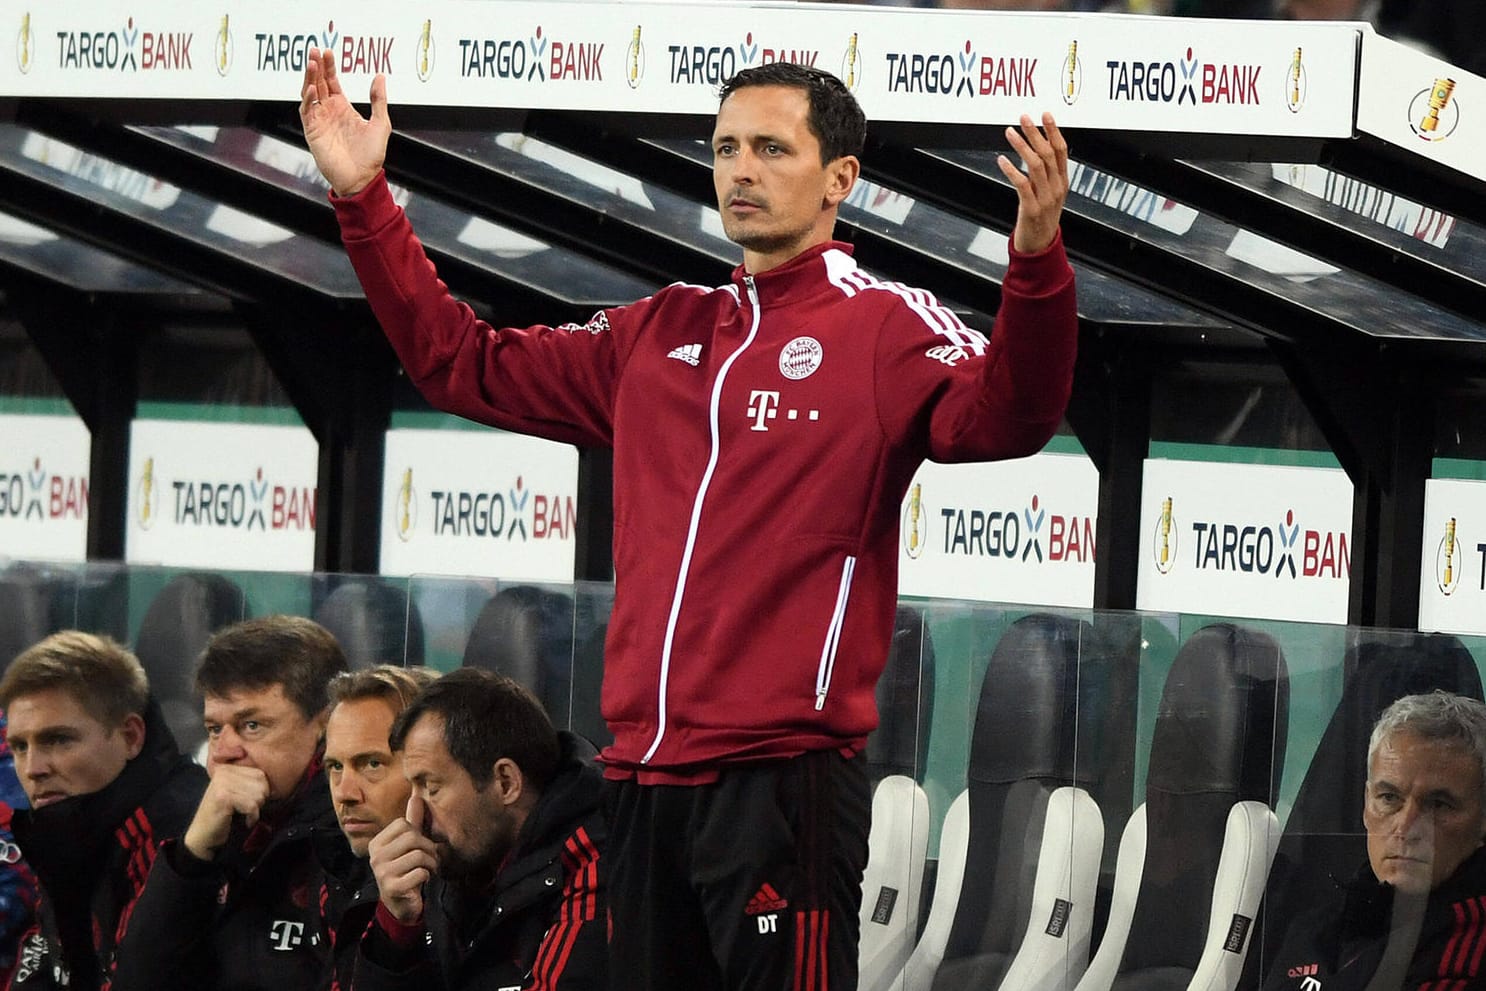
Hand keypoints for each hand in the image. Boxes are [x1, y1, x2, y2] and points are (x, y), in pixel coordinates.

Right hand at [183, 764, 269, 859]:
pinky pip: (251, 806)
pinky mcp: (223, 797)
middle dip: (259, 800)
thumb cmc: (223, 816)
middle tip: (245, 810)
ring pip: (258, 795)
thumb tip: (275, 780)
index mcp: (228, 767)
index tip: (248, 802)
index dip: (261, 792)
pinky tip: (243, 820)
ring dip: (254, 810)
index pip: (260, 774)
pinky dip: (251, 817)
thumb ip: (250, 782)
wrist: (203, 837)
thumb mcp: (236, 792)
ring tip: (241, 814)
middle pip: (262, 783)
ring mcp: (222, 783)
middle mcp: (224, 771)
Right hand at [299, 46, 390, 196]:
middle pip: (319, 83)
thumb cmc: (371, 155)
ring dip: (309, 78)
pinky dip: (309, 99)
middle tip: (315, 50)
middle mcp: (329, 112)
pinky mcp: (313, 131)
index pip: (332, 81)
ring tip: (312, 63)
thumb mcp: (380, 123)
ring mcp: (320, 120)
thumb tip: (380, 76)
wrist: (362, 178)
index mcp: (343, 108)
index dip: (329, 66)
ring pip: (310, 93)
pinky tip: (313, 88)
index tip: (328, 51)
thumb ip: (378, 99)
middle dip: (316, 66)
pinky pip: (307, 111)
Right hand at [368, 795, 438, 924]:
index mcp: (377, 843)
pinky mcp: (392, 888)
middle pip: (412, 838)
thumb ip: (413, 822)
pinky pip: (420, 872)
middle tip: (430, 860)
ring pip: (419, 855)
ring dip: (431, 863)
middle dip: (428, 848)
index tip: (420, 847)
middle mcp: (375, 856)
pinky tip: (422, 881)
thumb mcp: (409, 845)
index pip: (403, 824)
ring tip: (428, 870)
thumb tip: (417, 797)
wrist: (400, 904)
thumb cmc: (406, 870)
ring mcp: (382, 873)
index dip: (418, 833)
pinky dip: (427, 876)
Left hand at [998, 112, 1068, 254]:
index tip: (1045, 115)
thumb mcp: (1049, 194)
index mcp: (1062, 182)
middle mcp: (1057, 188)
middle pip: (1049, 154)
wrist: (1040, 247)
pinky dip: (1012, 170)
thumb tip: (1037, 151)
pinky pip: (1022, 185)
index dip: (1054, 131)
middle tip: (1024, 118)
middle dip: (1036, 133)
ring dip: (1022, 146)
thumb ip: (1046, 174)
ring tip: (1010, 132)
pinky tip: (1002, 159)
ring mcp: (1046, 198)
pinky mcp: (1032, 209)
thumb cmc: (1041, 219)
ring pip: (1037, 165)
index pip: (1061, 150)